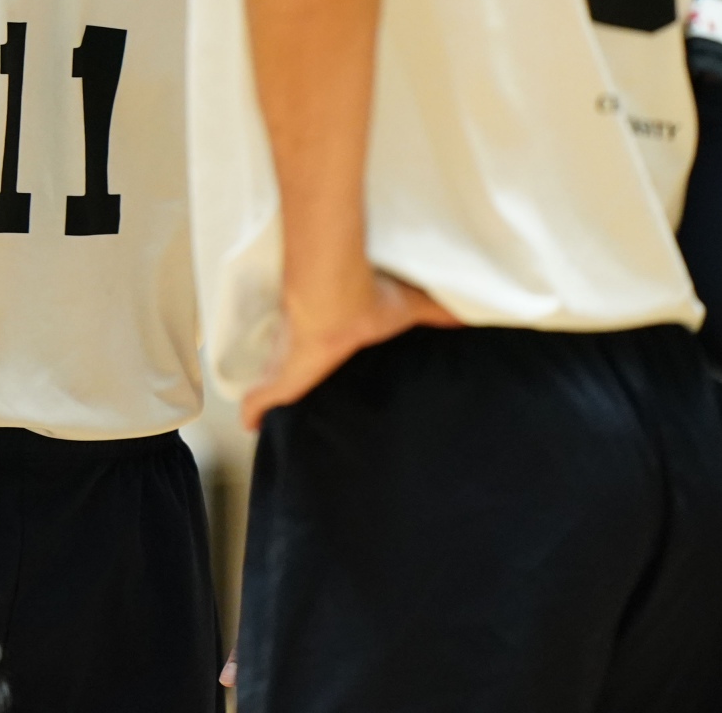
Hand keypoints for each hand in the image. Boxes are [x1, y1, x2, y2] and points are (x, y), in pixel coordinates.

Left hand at [239, 272, 458, 429]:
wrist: (334, 295)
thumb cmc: (369, 301)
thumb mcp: (413, 309)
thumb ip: (438, 313)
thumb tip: (470, 317)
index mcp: (335, 340)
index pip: (328, 358)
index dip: (327, 367)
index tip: (334, 382)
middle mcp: (309, 354)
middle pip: (298, 377)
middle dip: (299, 390)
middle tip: (308, 416)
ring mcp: (289, 368)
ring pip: (275, 391)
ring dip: (274, 404)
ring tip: (280, 427)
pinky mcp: (279, 380)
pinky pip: (259, 402)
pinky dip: (253, 412)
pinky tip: (250, 427)